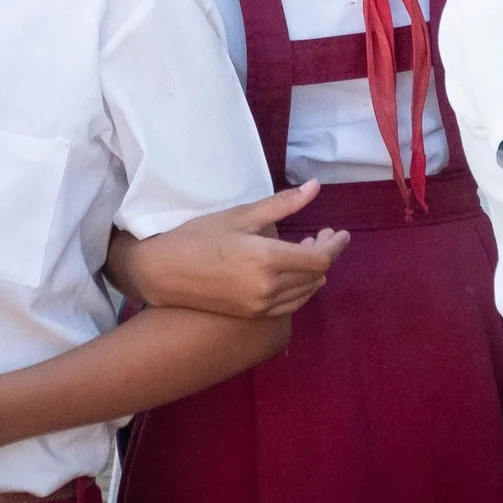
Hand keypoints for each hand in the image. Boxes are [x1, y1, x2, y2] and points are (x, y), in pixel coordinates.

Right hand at [117, 184, 347, 318]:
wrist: (162, 272)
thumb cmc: (197, 237)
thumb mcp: (239, 216)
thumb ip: (281, 205)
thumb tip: (315, 188)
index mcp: (268, 259)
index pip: (320, 258)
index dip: (335, 245)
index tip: (340, 233)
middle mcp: (269, 287)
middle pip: (315, 275)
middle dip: (326, 254)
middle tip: (324, 235)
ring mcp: (261, 305)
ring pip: (305, 292)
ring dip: (314, 273)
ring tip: (310, 251)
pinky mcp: (252, 314)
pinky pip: (290, 305)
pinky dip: (301, 290)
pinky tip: (296, 276)